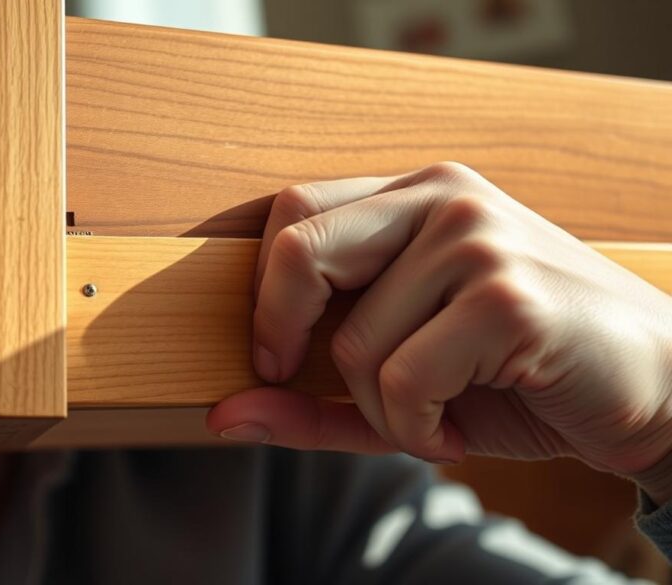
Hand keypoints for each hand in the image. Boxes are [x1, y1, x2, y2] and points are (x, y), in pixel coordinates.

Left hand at [206, 162, 671, 501]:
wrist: (656, 388)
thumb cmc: (518, 375)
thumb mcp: (401, 386)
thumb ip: (309, 402)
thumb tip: (222, 417)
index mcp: (415, 197)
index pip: (293, 213)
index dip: (264, 294)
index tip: (275, 357)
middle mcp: (444, 199)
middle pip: (298, 248)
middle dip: (283, 334)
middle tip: (316, 382)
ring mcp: (477, 239)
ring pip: (354, 342)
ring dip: (382, 409)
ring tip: (436, 415)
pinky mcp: (506, 296)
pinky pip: (405, 378)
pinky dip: (418, 427)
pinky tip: (459, 427)